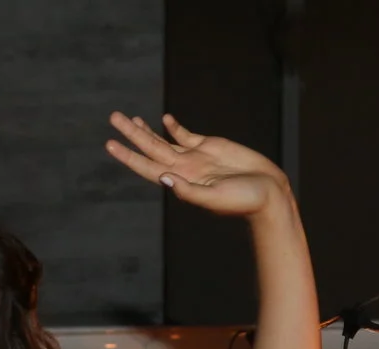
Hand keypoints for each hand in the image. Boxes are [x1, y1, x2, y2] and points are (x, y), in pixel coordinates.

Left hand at [105, 113, 289, 219]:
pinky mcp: (211, 146)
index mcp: (181, 182)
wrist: (268, 193)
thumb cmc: (243, 201)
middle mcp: (183, 169)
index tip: (110, 144)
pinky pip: (186, 135)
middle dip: (131, 134)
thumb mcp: (214, 198)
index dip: (128, 156)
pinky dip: (173, 127)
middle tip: (113, 117)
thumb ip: (189, 190)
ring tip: (128, 118)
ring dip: (146, 129)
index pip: (147, 167)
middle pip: (150, 148)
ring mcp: (195, 157)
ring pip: (163, 140)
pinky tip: (164, 119)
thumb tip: (164, 178)